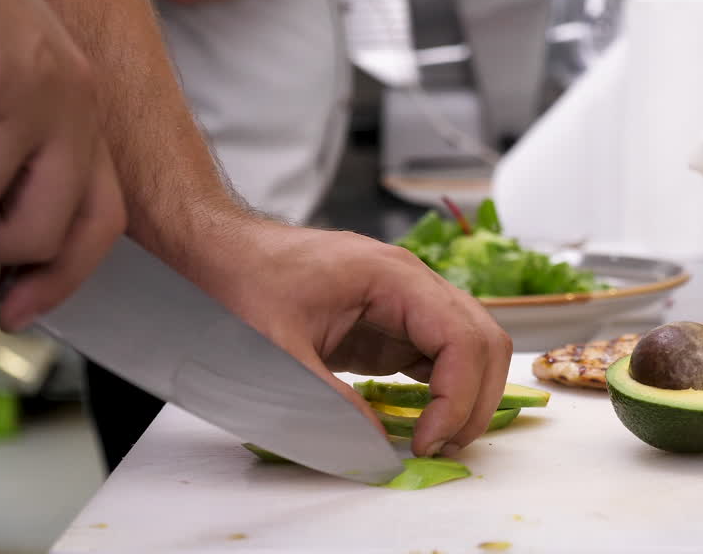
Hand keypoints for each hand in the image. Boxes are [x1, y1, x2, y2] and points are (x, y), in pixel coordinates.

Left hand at [221, 222, 511, 458]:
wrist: (217, 252)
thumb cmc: (241, 283)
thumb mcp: (276, 350)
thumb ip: (326, 403)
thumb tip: (374, 449)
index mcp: (393, 277)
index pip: (462, 339)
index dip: (457, 399)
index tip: (424, 443)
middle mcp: (413, 285)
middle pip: (484, 341)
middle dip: (474, 401)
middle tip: (438, 447)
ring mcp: (406, 304)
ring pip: (471, 349)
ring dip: (466, 397)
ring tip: (433, 440)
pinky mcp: (392, 325)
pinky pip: (440, 357)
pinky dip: (443, 392)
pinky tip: (419, 422)